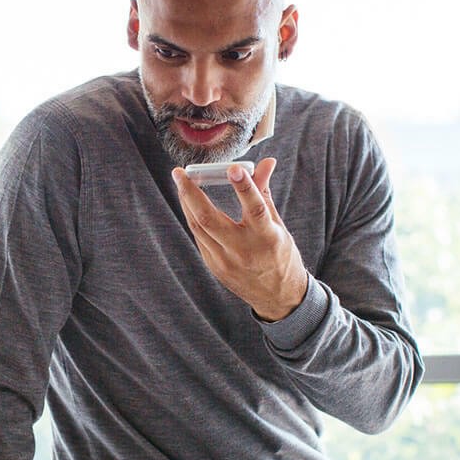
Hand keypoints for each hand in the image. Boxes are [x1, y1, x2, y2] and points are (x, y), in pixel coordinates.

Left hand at [173, 157, 308, 321]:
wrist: (277, 297)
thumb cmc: (280, 255)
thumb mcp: (278, 225)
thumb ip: (264, 193)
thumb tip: (267, 163)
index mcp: (267, 238)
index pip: (255, 208)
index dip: (244, 187)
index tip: (232, 167)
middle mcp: (244, 251)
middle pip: (209, 219)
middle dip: (190, 193)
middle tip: (180, 172)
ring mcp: (226, 261)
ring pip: (198, 227)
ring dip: (186, 202)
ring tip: (181, 182)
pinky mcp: (215, 267)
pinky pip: (200, 237)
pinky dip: (194, 218)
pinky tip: (190, 203)